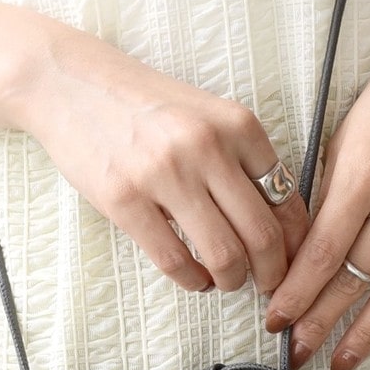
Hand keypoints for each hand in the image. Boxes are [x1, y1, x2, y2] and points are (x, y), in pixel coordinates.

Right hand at [13, 21, 310, 294]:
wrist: (72, 84)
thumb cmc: (144, 105)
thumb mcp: (206, 116)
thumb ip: (243, 160)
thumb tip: (282, 223)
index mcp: (237, 125)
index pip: (287, 199)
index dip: (297, 242)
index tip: (294, 261)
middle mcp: (207, 147)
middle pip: (263, 235)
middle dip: (272, 273)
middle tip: (268, 285)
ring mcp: (165, 174)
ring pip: (224, 255)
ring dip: (233, 280)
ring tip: (228, 280)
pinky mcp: (125, 199)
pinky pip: (175, 261)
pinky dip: (193, 281)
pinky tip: (195, 279)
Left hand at [262, 11, 369, 369]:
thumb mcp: (347, 129)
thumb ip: (328, 189)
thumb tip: (302, 249)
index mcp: (367, 168)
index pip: (324, 250)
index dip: (297, 292)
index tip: (275, 319)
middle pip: (357, 276)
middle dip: (321, 321)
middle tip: (298, 352)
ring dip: (368, 330)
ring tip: (343, 360)